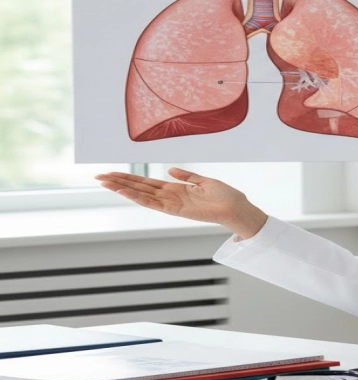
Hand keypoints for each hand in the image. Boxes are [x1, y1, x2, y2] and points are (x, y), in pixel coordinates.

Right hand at [95, 168, 266, 238]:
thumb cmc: (224, 196)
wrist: (236, 207)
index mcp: (175, 189)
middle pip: (139, 188)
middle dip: (119, 182)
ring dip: (122, 189)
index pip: (146, 182)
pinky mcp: (175, 210)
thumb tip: (171, 170)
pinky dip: (138, 197)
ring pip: (141, 195)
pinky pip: (153, 203)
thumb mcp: (203, 181)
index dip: (129, 177)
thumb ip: (186, 176)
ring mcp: (171, 204)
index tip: (112, 173)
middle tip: (99, 176)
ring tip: (105, 182)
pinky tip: (124, 192)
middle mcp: (169, 197)